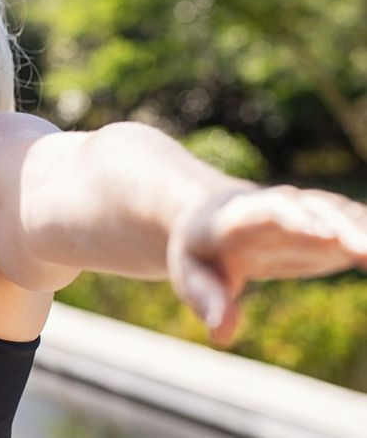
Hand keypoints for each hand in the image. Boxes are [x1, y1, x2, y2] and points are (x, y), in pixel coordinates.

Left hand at [167, 185, 366, 343]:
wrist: (216, 217)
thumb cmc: (202, 253)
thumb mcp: (192, 275)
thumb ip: (206, 300)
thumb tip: (221, 334)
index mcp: (239, 217)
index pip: (268, 212)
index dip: (294, 220)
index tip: (319, 235)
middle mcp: (282, 208)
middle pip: (316, 210)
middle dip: (342, 229)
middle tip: (366, 253)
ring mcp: (311, 215)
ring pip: (346, 216)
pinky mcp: (333, 228)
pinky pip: (362, 229)